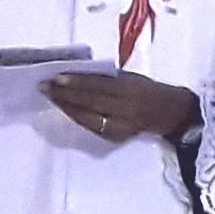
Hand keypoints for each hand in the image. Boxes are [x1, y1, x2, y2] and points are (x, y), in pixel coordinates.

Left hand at [44, 70, 198, 146]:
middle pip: (89, 102)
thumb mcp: (131, 78)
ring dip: (65, 106)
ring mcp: (120, 126)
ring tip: (50, 97)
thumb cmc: (148, 89)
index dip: (76, 82)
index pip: (98, 85)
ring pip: (87, 117)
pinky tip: (64, 109)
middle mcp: (125, 109)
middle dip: (64, 94)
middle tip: (44, 87)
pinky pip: (91, 126)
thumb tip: (77, 76)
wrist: (170, 113)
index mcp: (131, 89)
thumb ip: (107, 78)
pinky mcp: (115, 137)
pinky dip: (76, 117)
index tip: (56, 77)